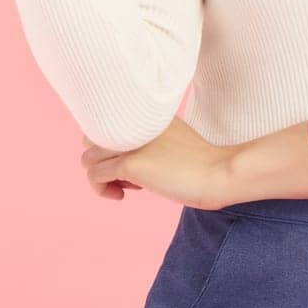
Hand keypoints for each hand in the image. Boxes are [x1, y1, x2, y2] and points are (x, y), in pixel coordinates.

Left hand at [80, 117, 236, 210]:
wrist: (219, 173)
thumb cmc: (202, 163)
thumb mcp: (173, 139)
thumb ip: (150, 140)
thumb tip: (126, 160)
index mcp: (145, 113)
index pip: (107, 123)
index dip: (113, 146)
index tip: (132, 163)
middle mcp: (133, 122)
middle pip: (91, 137)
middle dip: (103, 159)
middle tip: (126, 176)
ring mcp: (129, 142)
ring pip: (88, 158)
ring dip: (101, 176)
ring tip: (126, 187)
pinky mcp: (128, 163)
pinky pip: (94, 176)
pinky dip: (102, 189)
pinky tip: (124, 194)